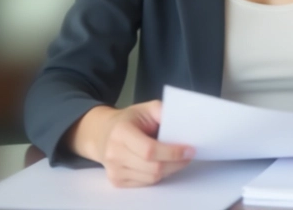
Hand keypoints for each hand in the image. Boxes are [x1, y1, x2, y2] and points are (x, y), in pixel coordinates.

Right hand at [80, 100, 195, 186]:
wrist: (102, 133)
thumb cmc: (128, 120)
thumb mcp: (145, 108)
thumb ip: (162, 111)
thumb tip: (183, 123)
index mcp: (121, 132)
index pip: (149, 150)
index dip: (172, 152)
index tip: (189, 150)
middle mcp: (114, 153)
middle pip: (153, 167)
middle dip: (176, 163)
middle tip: (188, 155)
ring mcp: (114, 170)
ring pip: (152, 178)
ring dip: (169, 169)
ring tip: (176, 159)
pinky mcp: (116, 181)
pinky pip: (146, 183)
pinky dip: (158, 175)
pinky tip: (161, 164)